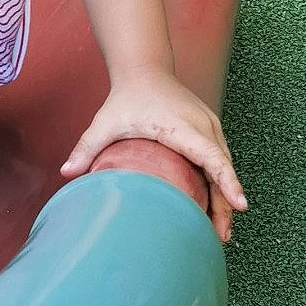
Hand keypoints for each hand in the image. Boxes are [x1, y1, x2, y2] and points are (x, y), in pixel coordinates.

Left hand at [61, 69, 246, 243]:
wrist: (145, 70)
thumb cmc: (127, 98)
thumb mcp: (105, 121)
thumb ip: (87, 146)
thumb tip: (65, 174)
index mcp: (182, 125)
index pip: (212, 156)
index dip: (227, 181)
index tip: (239, 205)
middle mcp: (203, 125)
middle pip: (222, 168)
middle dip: (226, 202)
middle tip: (221, 236)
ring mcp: (210, 127)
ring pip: (224, 166)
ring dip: (225, 196)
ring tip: (220, 230)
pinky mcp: (210, 131)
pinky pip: (219, 160)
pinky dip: (220, 183)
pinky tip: (215, 207)